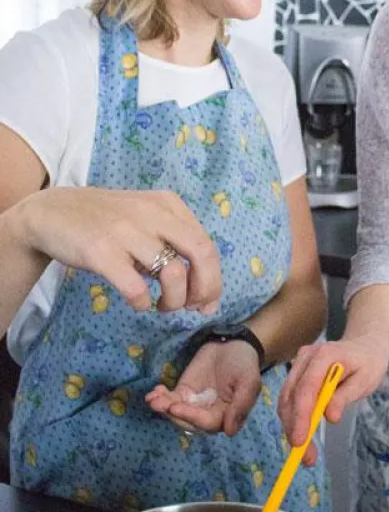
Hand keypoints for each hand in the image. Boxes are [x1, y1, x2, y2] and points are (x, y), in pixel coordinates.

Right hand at [13, 186, 220, 312]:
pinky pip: (137, 287)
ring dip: (174, 300)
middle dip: (204, 288)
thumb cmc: (105, 221)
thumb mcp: (145, 218)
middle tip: (192, 307)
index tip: (207, 302)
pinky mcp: (101, 252)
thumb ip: (174, 243)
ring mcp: (127, 231)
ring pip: (173, 272)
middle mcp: (153, 213)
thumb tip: (205, 292)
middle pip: (201, 253)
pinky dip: (144, 303)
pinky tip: (139, 303)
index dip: (213, 278)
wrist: (51, 212)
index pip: (206, 244)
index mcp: (168, 205)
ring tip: (162, 306)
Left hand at [145, 340, 261, 435]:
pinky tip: (153, 393)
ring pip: (176, 412)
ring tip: (153, 399)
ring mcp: (194, 404)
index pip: (206, 423)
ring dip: (163, 408)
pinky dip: (160, 398)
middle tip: (161, 404)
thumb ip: (241, 405)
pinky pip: (170, 400)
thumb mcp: (249, 381)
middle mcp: (208, 414)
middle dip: (173, 414)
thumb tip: (230, 432)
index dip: (191, 417)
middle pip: (188, 421)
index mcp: (226, 416)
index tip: (176, 408)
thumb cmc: (244, 364)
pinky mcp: (184, 392)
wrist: (233, 344)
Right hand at [278, 336, 388, 465]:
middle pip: (291, 395)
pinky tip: (304, 436)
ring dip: (292, 428)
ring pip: (286, 399)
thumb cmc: (368, 363)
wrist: (365, 346)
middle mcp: (306, 357)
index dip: (301, 416)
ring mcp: (299, 363)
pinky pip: (291, 398)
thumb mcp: (365, 380)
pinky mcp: (298, 373)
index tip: (300, 442)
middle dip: (294, 428)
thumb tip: (329, 416)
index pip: (306, 388)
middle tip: (306, 458)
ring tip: (307, 454)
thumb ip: (345, 396)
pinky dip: (295, 419)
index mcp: (324, 355)